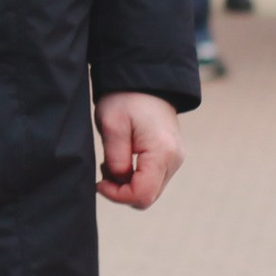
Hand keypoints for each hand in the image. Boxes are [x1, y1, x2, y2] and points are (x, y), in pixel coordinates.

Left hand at [96, 92, 183, 210]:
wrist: (145, 79)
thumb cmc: (126, 97)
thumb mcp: (112, 126)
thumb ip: (115, 160)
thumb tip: (119, 181)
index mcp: (162, 152)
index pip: (142, 195)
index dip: (117, 195)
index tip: (99, 182)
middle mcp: (174, 159)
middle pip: (148, 197)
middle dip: (122, 191)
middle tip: (104, 169)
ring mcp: (175, 158)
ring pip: (150, 190)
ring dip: (128, 183)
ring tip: (112, 160)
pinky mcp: (171, 156)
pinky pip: (153, 178)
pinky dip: (135, 176)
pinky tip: (123, 158)